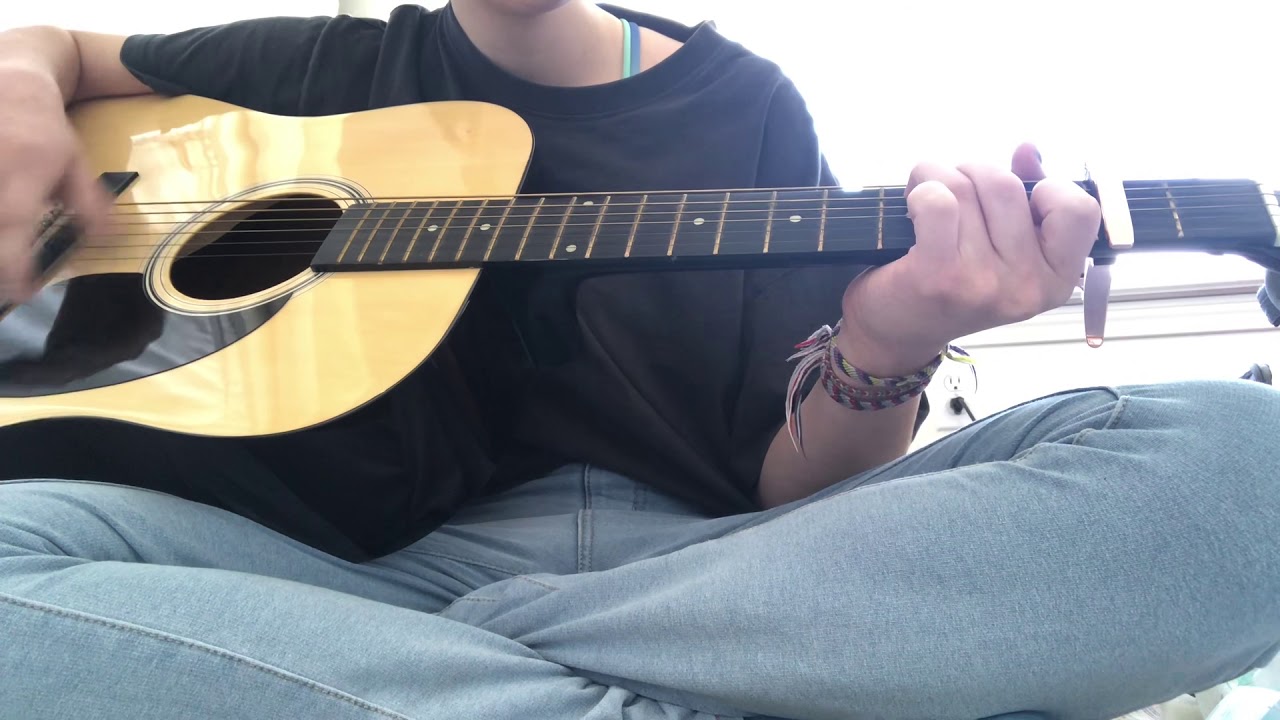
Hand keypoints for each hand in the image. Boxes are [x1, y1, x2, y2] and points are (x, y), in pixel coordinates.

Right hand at [0, 67, 110, 302]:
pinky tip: (3, 241)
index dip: (14, 262)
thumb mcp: (75, 162)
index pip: (14, 219)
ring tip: (7, 270)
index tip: (24, 290)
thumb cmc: (44, 129)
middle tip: (11, 284)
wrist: (9, 81)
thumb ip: (90, 203)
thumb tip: (113, 240)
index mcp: (27, 166)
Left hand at [837, 143, 1100, 376]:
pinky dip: (919, 189)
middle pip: (1007, 185)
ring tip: (924, 195)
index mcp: (1057, 279)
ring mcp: (983, 284)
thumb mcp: (1002, 246)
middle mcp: (1026, 286)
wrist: (897, 330)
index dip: (1046, 188)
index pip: (1080, 210)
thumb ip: (1025, 198)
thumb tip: (1028, 150)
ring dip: (936, 175)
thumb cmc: (953, 279)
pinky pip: (937, 201)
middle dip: (972, 171)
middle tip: (951, 190)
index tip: (1013, 199)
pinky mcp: (938, 277)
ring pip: (966, 186)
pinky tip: (911, 208)